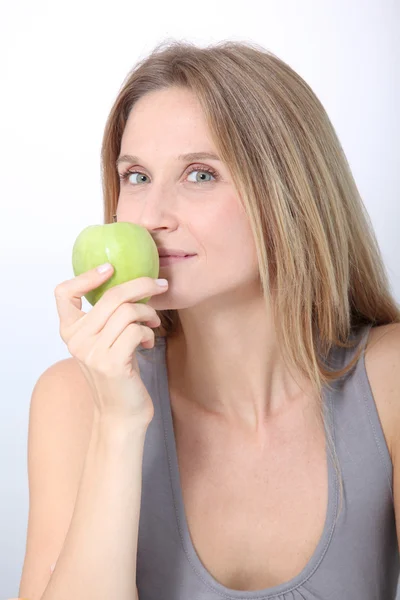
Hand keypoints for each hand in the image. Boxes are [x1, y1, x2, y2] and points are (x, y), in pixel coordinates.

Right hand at [54, 264, 167, 423]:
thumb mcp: (104, 343)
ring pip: (127, 311)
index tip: (110, 269)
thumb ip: (106, 319)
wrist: (121, 415)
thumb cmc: (118, 375)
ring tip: (153, 323)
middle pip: (110, 296)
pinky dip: (149, 333)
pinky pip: (137, 330)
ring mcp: (92, 352)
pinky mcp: (112, 363)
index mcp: (70, 332)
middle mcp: (77, 340)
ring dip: (148, 313)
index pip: (64, 294)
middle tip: (160, 285)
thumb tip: (132, 284)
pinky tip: (149, 344)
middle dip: (141, 285)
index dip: (86, 276)